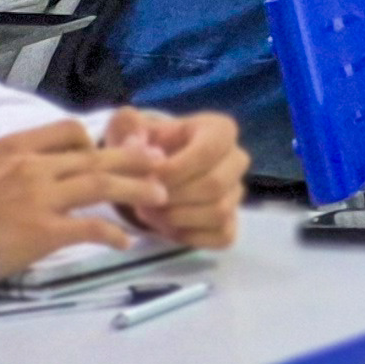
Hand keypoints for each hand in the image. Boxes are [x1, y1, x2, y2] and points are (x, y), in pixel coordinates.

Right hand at [0, 120, 172, 276]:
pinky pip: (90, 228)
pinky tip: (125, 241)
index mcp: (15, 147)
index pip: (69, 130)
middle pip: (96, 156)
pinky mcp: (43, 232)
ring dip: (136, 189)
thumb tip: (45, 164)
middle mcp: (31, 166)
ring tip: (159, 196)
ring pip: (102, 184)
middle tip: (161, 164)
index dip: (98, 139)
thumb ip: (16, 162)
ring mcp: (39, 198)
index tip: (117, 148)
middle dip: (134, 158)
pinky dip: (113, 234)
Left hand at [103, 108, 245, 247]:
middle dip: (174, 197)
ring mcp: (236, 193)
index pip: (207, 152)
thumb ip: (128, 128)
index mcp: (220, 130)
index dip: (174, 170)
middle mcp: (236, 159)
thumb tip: (133, 137)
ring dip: (178, 218)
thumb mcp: (133, 131)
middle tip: (143, 200)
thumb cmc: (148, 146)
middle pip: (215, 185)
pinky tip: (165, 226)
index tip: (146, 178)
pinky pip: (222, 236)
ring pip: (219, 212)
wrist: (156, 170)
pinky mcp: (232, 222)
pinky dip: (190, 236)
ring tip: (148, 213)